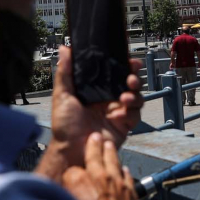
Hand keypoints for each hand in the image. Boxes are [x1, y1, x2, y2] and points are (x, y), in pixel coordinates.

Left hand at [35, 47, 142, 178]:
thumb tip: (65, 48)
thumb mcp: (62, 96)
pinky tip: (118, 115)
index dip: (124, 66)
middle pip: (130, 84)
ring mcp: (118, 112)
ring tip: (124, 98)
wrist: (71, 150)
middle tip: (130, 79)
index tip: (129, 60)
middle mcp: (109, 100)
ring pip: (137, 98)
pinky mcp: (124, 126)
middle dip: (134, 78)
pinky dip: (130, 113)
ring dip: (135, 95)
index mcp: (96, 91)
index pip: (114, 74)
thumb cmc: (64, 125)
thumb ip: (65, 72)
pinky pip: (135, 115)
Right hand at [62, 133, 158, 199]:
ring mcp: (116, 182)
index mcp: (78, 181)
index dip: (70, 175)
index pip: (71, 170)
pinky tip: (123, 169)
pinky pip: (126, 175)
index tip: (69, 177)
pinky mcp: (130, 191)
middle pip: (95, 155)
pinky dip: (123, 171)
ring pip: (113, 160)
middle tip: (94, 137)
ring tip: (108, 145)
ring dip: (110, 152)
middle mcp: (98, 177)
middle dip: (93, 146)